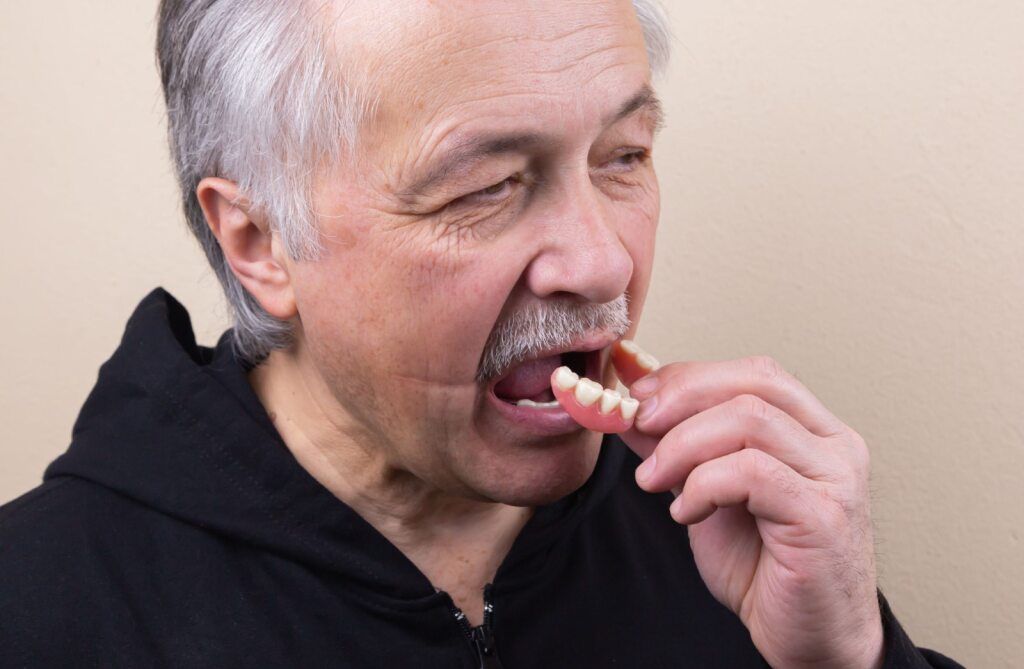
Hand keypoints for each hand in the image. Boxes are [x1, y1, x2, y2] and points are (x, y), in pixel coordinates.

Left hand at [618, 353, 883, 668]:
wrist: (808, 639)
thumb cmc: (766, 568)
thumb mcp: (707, 491)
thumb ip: (679, 444)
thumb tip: (631, 402)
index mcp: (813, 429)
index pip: (753, 373)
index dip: (689, 376)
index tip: (637, 395)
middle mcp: (834, 444)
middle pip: (752, 383)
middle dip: (681, 397)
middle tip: (635, 423)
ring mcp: (835, 477)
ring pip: (748, 420)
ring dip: (683, 445)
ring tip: (653, 479)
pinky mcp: (823, 516)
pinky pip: (751, 472)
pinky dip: (703, 485)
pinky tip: (685, 512)